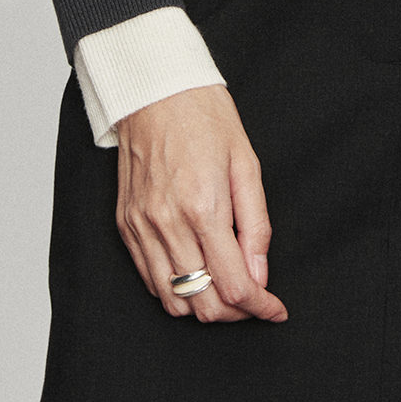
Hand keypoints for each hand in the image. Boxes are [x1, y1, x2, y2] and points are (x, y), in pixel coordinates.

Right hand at [114, 84, 288, 323]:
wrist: (155, 89)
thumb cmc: (205, 117)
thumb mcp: (247, 163)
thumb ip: (256, 224)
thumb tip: (260, 274)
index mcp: (203, 207)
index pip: (234, 286)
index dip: (260, 306)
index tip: (275, 309)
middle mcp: (167, 224)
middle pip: (203, 303)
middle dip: (236, 312)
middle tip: (256, 300)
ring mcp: (141, 227)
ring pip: (173, 301)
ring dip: (204, 305)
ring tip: (226, 289)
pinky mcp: (125, 225)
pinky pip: (150, 279)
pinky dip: (175, 289)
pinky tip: (196, 273)